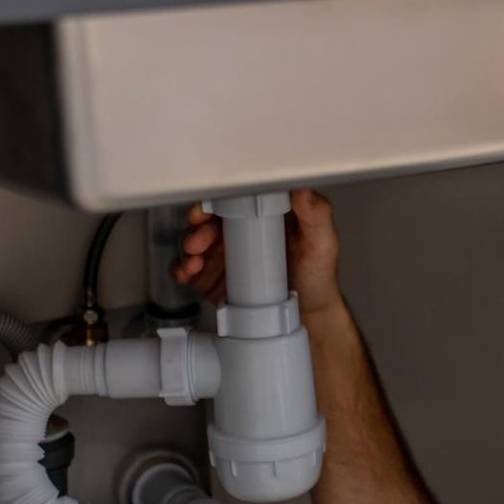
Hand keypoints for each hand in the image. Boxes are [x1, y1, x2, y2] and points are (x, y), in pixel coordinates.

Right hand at [172, 188, 344, 318]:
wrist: (308, 316)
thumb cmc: (317, 276)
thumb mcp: (322, 242)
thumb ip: (316, 214)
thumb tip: (301, 187)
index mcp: (262, 214)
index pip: (234, 196)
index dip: (218, 197)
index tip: (211, 206)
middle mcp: (240, 229)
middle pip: (207, 217)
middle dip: (197, 224)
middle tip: (200, 237)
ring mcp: (224, 253)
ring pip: (193, 240)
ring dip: (188, 246)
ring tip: (195, 259)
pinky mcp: (212, 276)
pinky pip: (188, 267)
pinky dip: (181, 268)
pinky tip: (188, 272)